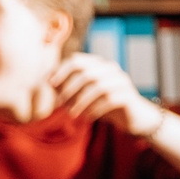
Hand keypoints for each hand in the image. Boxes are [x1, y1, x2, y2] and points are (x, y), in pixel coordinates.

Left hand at [48, 52, 164, 137]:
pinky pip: (109, 100)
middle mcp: (111, 69)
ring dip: (81, 101)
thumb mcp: (83, 94)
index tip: (51, 85)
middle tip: (60, 104)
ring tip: (72, 114)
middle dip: (70, 88)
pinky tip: (88, 117)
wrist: (133, 118)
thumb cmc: (104, 104)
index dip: (62, 71)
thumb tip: (46, 80)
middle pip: (86, 73)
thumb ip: (66, 86)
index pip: (77, 60)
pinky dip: (95, 109)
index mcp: (99, 64)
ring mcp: (122, 81)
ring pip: (98, 87)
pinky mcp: (129, 96)